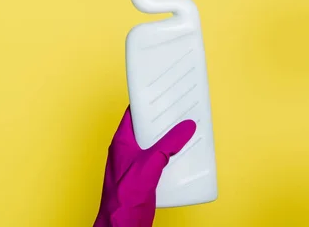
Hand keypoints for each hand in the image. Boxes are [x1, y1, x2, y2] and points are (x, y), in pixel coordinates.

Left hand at [94, 107, 195, 226]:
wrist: (121, 226)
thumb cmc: (124, 196)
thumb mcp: (151, 162)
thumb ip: (170, 143)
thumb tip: (187, 126)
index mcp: (122, 142)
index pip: (133, 114)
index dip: (147, 103)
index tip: (162, 94)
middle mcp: (127, 152)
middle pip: (147, 129)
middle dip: (163, 121)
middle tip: (180, 111)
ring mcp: (135, 165)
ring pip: (155, 145)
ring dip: (169, 139)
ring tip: (186, 131)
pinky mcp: (144, 179)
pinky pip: (160, 161)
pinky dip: (172, 156)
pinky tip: (184, 156)